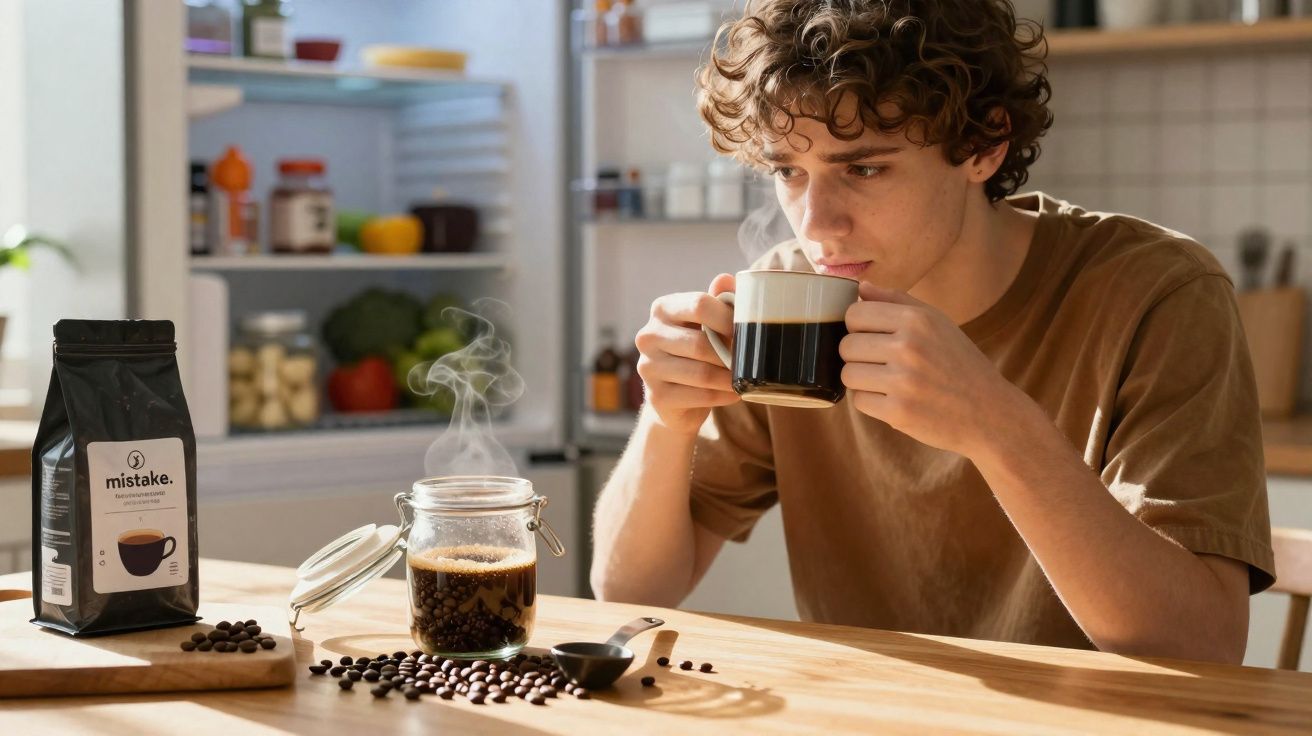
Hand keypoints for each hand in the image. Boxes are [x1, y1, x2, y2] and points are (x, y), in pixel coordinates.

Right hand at [634, 273, 739, 435]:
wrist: (676, 396)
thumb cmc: (697, 350)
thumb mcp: (708, 323)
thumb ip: (718, 301)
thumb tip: (725, 279)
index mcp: (663, 309)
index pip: (699, 305)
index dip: (728, 318)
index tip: (746, 331)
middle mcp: (649, 335)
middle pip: (700, 344)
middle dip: (729, 355)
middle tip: (749, 360)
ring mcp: (648, 367)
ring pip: (701, 373)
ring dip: (729, 378)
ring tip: (743, 378)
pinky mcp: (656, 396)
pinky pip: (700, 396)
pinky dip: (723, 395)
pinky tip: (733, 393)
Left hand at [840, 282, 1029, 456]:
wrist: (990, 412)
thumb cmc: (959, 363)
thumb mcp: (937, 323)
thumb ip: (897, 301)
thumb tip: (861, 286)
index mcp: (917, 320)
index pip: (853, 314)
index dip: (857, 327)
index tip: (872, 336)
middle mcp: (909, 347)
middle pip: (846, 345)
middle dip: (858, 355)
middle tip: (882, 363)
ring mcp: (903, 381)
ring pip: (847, 374)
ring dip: (862, 380)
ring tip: (887, 381)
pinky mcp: (898, 412)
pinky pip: (858, 401)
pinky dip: (872, 402)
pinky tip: (894, 399)